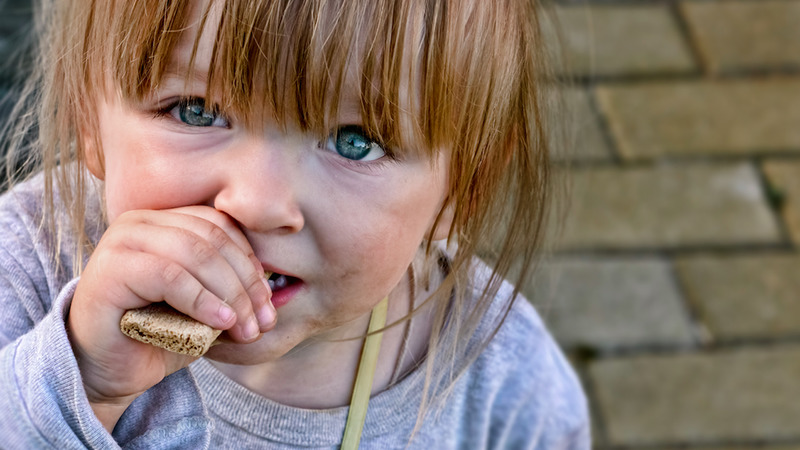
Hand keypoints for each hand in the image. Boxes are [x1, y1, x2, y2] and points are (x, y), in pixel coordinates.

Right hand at [67, 206, 275, 430]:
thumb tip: (273, 298)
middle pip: (212, 240)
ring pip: (195, 254)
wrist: (106, 371)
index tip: (268, 303)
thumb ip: (231, 291)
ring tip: (245, 327)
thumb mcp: (204, 308)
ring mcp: (122, 240)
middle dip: (246, 284)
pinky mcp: (110, 268)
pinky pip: (170, 276)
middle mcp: (141, 222)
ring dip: (229, 294)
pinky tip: (221, 322)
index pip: (221, 227)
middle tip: (262, 322)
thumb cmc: (157, 335)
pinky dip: (202, 300)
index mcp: (164, 221)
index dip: (251, 263)